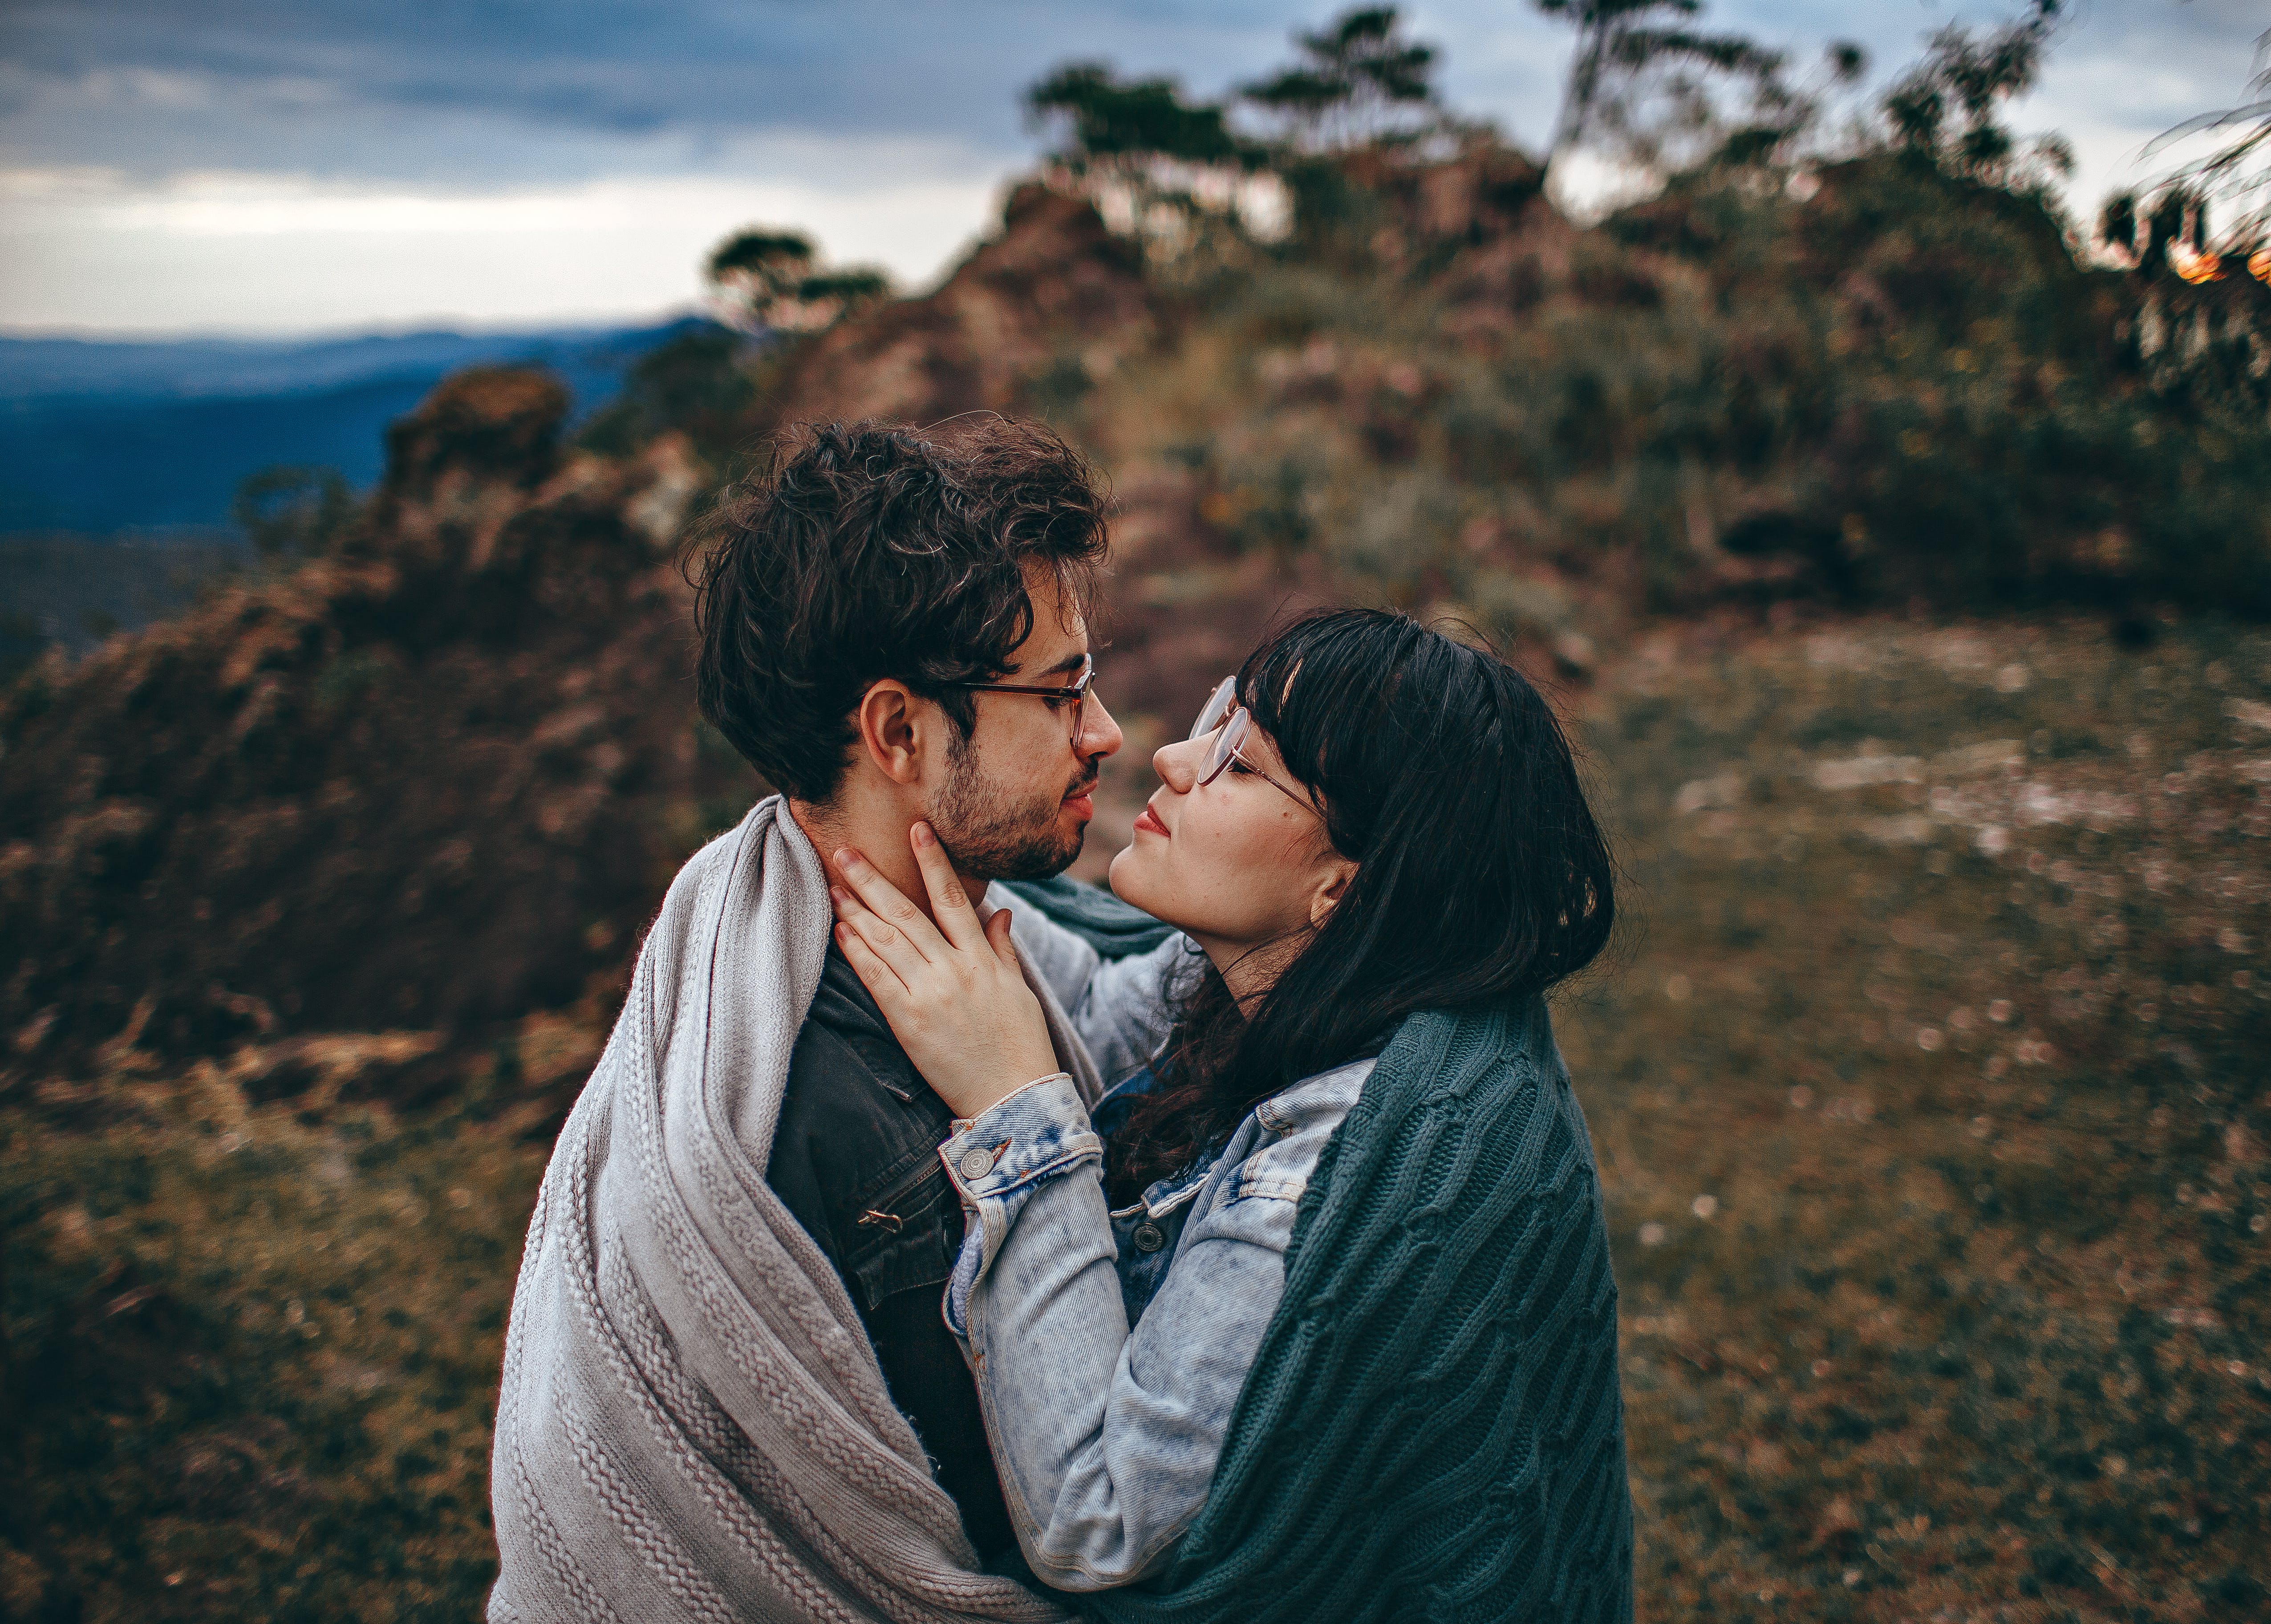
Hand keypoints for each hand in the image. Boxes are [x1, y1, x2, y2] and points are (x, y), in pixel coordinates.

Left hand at [828, 822, 1062, 1118]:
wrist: (1014, 1097)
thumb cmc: (1019, 1044)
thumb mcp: (1018, 990)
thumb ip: (1001, 949)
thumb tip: (1002, 913)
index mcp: (981, 958)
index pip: (953, 898)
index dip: (933, 861)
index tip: (916, 830)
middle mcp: (954, 970)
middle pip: (907, 913)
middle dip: (873, 880)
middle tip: (845, 850)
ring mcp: (930, 994)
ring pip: (886, 941)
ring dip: (856, 910)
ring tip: (834, 884)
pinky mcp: (909, 1022)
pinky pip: (877, 979)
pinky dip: (857, 952)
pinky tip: (840, 931)